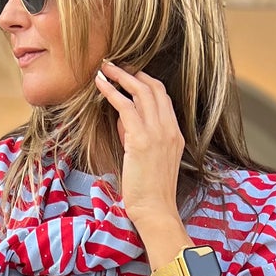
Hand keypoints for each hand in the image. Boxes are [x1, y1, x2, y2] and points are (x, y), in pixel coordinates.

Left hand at [93, 59, 184, 236]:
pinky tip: (100, 84)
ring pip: (141, 92)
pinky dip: (112, 91)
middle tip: (115, 65)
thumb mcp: (147, 160)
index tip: (130, 75)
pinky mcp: (141, 140)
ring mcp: (158, 133)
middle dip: (133, 72)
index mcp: (175, 134)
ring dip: (121, 76)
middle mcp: (170, 129)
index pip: (163, 98)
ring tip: (105, 68)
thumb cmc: (150, 192)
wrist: (156, 210)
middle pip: (154, 88)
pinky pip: (125, 106)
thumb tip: (122, 121)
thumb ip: (137, 137)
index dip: (146, 82)